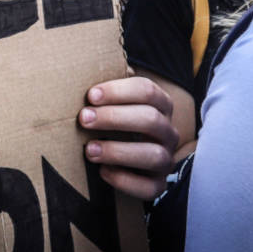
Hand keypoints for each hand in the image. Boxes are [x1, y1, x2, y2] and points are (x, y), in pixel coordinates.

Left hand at [78, 75, 176, 199]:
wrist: (125, 159)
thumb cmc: (115, 121)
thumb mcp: (114, 101)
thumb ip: (107, 87)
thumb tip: (84, 63)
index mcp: (160, 105)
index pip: (147, 91)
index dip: (119, 91)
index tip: (90, 95)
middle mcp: (168, 131)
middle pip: (150, 120)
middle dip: (114, 118)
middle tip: (84, 119)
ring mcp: (166, 159)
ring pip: (154, 155)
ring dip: (119, 151)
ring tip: (89, 149)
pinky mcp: (157, 185)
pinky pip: (149, 188)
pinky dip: (125, 180)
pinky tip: (102, 172)